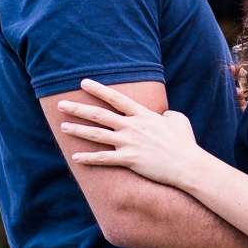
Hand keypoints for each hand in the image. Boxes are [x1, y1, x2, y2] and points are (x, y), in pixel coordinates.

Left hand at [57, 78, 201, 187]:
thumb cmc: (184, 142)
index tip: (83, 82)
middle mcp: (132, 126)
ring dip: (78, 130)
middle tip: (60, 104)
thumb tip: (163, 115)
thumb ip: (167, 114)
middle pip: (100, 115)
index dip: (98, 89)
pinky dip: (89, 158)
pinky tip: (75, 158)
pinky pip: (104, 159)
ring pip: (97, 135)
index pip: (116, 98)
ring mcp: (129, 143)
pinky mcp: (129, 160)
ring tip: (63, 127)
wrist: (187, 164)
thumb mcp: (179, 120)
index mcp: (143, 114)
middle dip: (78, 108)